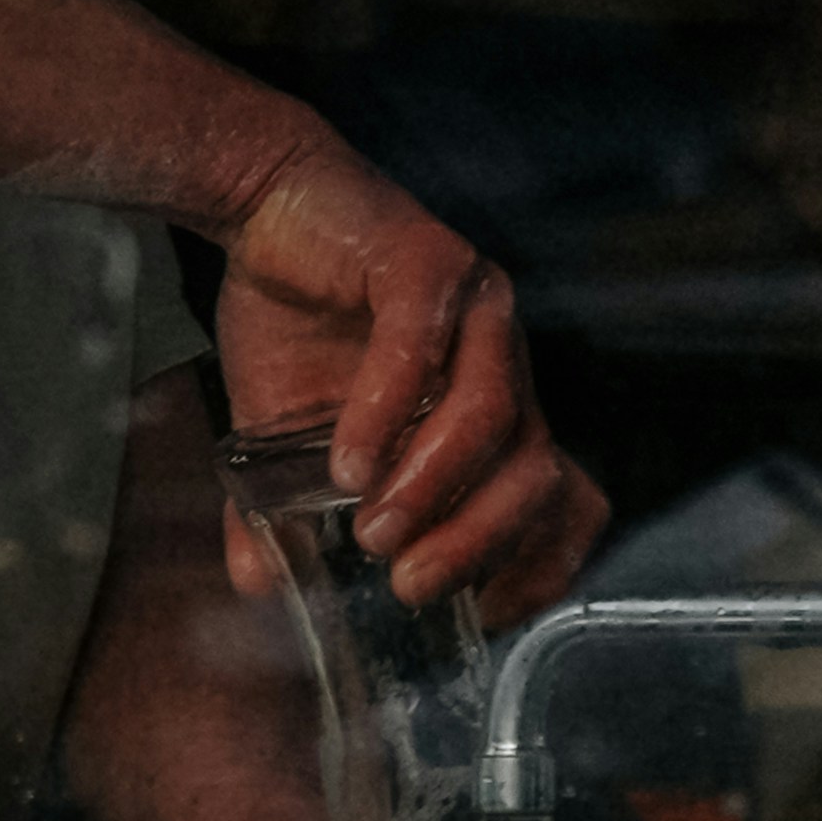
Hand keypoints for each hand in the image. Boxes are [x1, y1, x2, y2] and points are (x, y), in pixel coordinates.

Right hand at [211, 147, 606, 621]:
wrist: (263, 205)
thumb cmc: (293, 316)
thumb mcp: (282, 436)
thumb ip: (282, 510)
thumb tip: (256, 588)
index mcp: (494, 411)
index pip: (566, 499)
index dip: (542, 564)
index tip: (482, 615)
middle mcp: (504, 363)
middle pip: (540, 473)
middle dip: (480, 543)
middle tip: (412, 586)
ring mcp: (479, 310)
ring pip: (496, 418)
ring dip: (437, 488)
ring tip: (374, 532)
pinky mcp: (431, 262)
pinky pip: (426, 348)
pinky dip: (388, 413)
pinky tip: (349, 461)